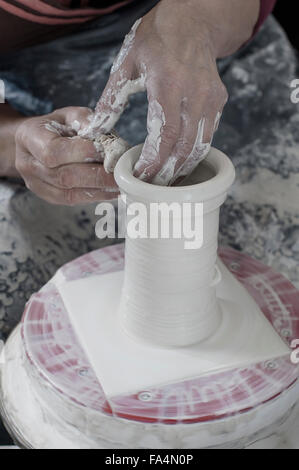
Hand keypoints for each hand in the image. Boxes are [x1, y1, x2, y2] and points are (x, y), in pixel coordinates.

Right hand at [15, 107, 119, 204]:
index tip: (107, 152)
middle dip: (97, 176)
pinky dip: (94, 196)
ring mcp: (35, 183)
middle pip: (64, 176)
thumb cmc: (56, 127)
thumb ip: (87, 122)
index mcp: (30, 137)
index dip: (83, 153)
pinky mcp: (48, 196)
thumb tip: (108, 139)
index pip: (54, 150)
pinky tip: (111, 191)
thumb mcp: (69, 115)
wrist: (34, 143)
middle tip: (121, 174)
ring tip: (120, 184)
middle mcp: (28, 163)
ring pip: (69, 193)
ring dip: (99, 189)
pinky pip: (72, 200)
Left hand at [85, 0, 258, 184]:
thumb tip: (93, 131)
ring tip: (166, 184)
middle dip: (167, 172)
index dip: (154, 161)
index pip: (165, 135)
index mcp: (168, 84)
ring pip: (200, 146)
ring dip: (183, 168)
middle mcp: (194, 94)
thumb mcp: (126, 64)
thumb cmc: (156, 39)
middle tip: (152, 189)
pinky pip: (208, 135)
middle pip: (184, 147)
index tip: (141, 176)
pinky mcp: (219, 101)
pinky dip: (194, 154)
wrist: (193, 21)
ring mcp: (211, 98)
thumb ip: (110, 101)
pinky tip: (180, 164)